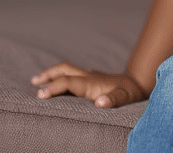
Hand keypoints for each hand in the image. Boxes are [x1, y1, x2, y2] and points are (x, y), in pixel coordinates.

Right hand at [31, 62, 146, 108]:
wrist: (137, 81)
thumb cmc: (130, 92)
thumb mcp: (124, 98)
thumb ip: (113, 100)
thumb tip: (100, 102)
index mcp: (91, 83)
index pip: (68, 83)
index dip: (54, 88)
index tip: (41, 94)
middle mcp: (88, 76)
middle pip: (64, 70)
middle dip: (48, 75)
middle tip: (34, 82)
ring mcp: (89, 76)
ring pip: (67, 70)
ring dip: (52, 73)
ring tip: (37, 80)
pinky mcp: (91, 78)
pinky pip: (71, 75)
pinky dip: (60, 77)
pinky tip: (56, 83)